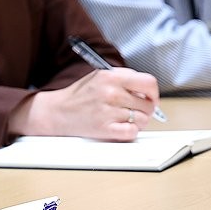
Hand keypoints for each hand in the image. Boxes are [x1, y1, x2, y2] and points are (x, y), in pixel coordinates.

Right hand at [9, 68, 160, 141]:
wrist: (57, 111)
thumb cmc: (80, 95)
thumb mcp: (100, 76)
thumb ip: (124, 79)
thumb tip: (148, 90)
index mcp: (111, 76)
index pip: (149, 83)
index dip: (153, 93)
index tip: (150, 98)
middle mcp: (111, 93)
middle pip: (148, 104)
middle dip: (145, 109)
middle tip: (134, 110)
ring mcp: (108, 111)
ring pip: (143, 120)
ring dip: (138, 122)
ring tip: (124, 119)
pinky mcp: (105, 129)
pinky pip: (132, 132)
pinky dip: (130, 132)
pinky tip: (120, 127)